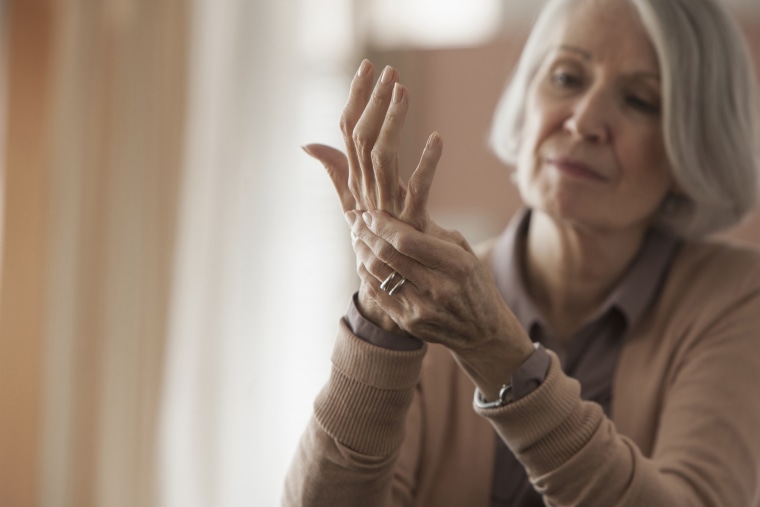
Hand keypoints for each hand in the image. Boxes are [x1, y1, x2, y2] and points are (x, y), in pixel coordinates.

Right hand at [303, 59, 442, 331]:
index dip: (354, 99)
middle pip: (359, 140)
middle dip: (368, 100)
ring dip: (390, 121)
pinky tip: (438, 139)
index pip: (348, 134)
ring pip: (380, 158)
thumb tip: (310, 144)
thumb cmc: (384, 253)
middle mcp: (365, 198)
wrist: (399, 301)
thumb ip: (338, 173)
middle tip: (383, 69)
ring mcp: (386, 213)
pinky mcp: (410, 229)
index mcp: (356, 189)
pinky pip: (416, 193)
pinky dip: (426, 164)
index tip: (367, 67)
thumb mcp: (359, 210)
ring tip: (401, 90)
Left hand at [348, 209, 534, 399]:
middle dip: (365, 233)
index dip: (383, 224)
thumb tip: (402, 207)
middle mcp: (439, 288)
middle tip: (354, 219)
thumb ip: (435, 234)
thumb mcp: (465, 253)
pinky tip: (362, 260)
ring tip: (356, 237)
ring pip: (377, 273)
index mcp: (457, 265)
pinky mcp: (410, 322)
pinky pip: (377, 293)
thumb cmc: (473, 283)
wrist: (482, 332)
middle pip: (387, 255)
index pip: (407, 240)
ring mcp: (422, 308)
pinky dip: (365, 273)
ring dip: (361, 251)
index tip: (369, 213)